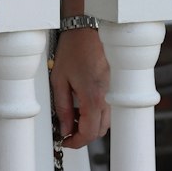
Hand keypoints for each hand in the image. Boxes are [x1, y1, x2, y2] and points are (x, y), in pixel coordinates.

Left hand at [50, 26, 110, 148]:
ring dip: (90, 125)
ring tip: (71, 116)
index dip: (76, 141)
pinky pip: (107, 108)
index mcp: (93, 97)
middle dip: (83, 135)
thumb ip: (62, 107)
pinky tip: (81, 105)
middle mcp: (107, 97)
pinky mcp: (112, 87)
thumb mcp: (59, 79)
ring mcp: (111, 92)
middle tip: (66, 130)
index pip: (89, 133)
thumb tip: (64, 127)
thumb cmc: (73, 49)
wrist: (88, 29)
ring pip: (105, 121)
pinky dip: (95, 114)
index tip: (65, 140)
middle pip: (99, 131)